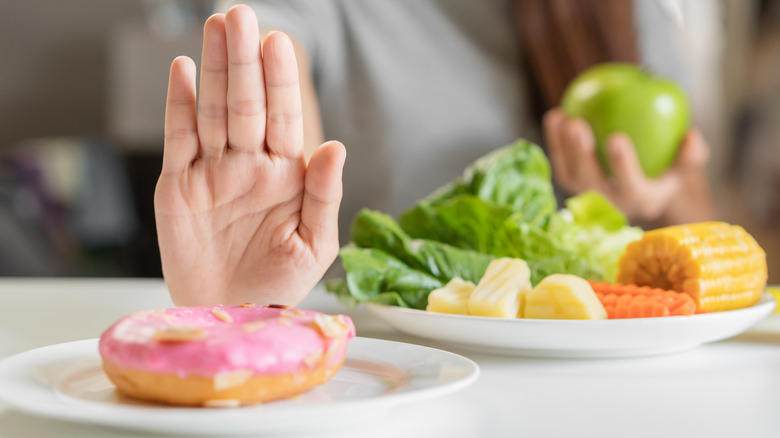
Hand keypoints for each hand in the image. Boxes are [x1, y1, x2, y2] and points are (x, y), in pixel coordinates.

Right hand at [154, 5, 345, 305]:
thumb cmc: (278, 284)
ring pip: (212, 111)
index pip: (284, 118)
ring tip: (216, 28)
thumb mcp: (313, 246)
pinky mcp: (178, 185)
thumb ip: (324, 195)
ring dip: (214, 70)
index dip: (280, 81)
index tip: (278, 44)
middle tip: (240, 16)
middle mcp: (249, 165)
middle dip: (244, 62)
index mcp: (286, 175)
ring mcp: (212, 172)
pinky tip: (184, 71)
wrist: (230, 315)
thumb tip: (335, 146)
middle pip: (245, 104)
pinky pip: (178, 138)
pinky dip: (179, 106)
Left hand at [543, 108, 710, 223]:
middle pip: (591, 183)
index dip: (622, 165)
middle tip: (578, 124)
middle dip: (581, 155)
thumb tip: (691, 136)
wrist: (640, 182)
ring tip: (563, 117)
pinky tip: (556, 115)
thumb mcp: (684, 165)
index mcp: (641, 201)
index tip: (616, 136)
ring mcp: (587, 197)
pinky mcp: (571, 185)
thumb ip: (692, 154)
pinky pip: (560, 162)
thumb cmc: (665, 167)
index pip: (631, 187)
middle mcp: (611, 205)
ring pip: (570, 175)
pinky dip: (554, 141)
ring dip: (562, 147)